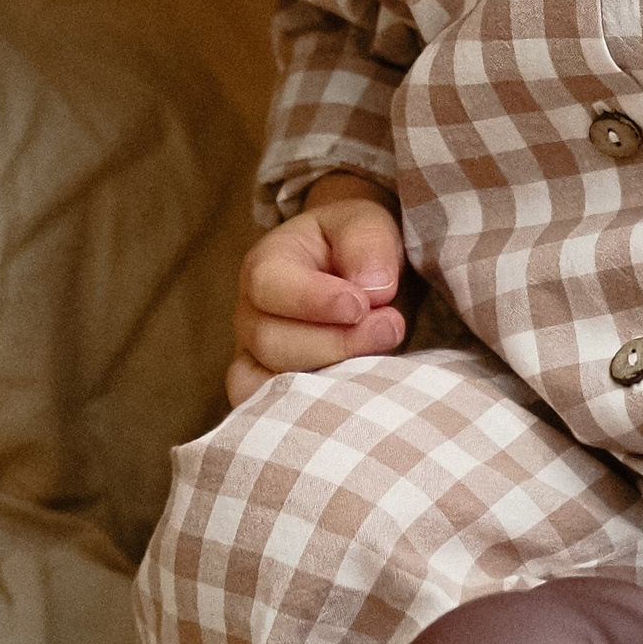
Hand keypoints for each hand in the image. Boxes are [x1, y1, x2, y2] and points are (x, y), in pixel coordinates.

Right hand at [226, 176, 408, 405]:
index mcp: (266, 265)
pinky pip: (274, 418)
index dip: (313, 300)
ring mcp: (257, 360)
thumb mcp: (367, 224)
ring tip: (378, 365)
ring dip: (328, 381)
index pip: (269, 286)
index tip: (362, 305)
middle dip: (336, 342)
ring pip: (270, 387)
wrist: (362, 278)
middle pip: (272, 342)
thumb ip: (367, 244)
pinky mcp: (275, 395)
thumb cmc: (360, 247)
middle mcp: (251, 316)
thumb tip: (373, 288)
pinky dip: (312, 415)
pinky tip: (356, 398)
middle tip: (391, 328)